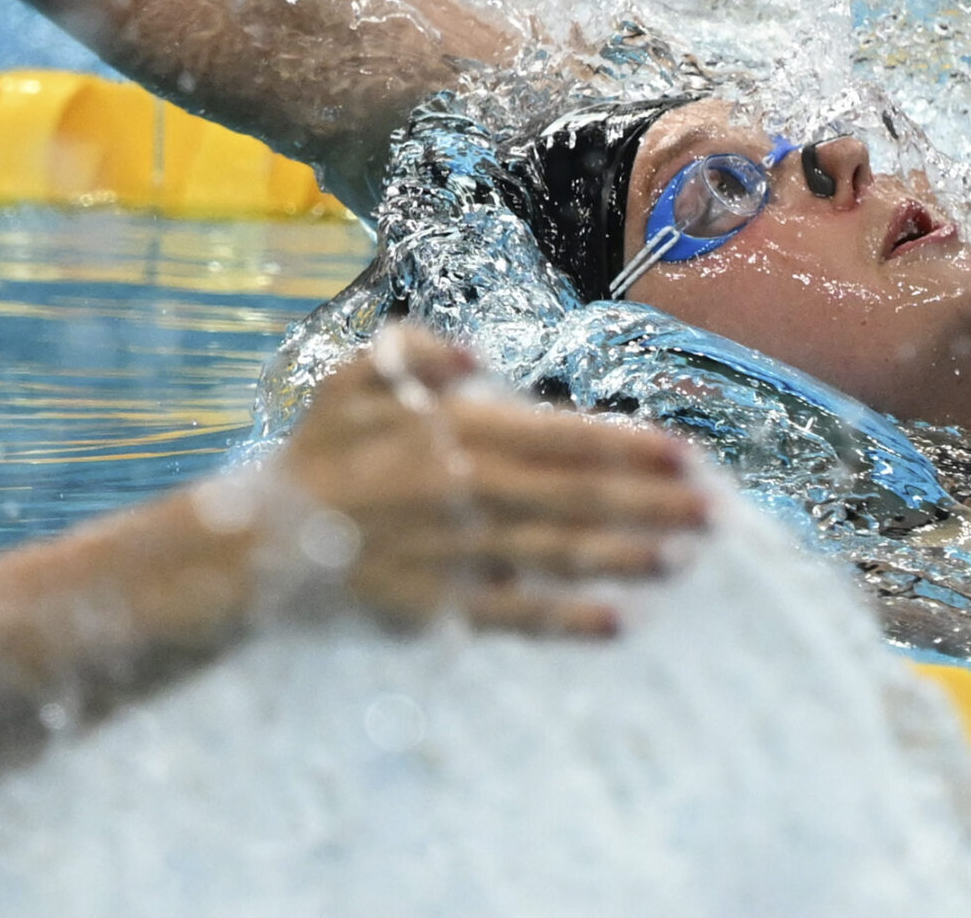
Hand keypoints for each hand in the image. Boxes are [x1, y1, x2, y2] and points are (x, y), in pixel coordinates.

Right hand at [261, 324, 709, 636]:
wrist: (256, 548)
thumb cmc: (317, 455)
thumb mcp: (353, 377)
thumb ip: (417, 350)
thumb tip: (478, 357)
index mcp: (454, 434)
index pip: (562, 439)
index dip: (628, 448)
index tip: (685, 454)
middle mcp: (465, 494)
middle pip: (577, 500)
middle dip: (651, 505)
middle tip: (714, 512)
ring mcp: (457, 557)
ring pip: (559, 557)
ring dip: (626, 557)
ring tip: (682, 559)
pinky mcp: (441, 610)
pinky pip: (518, 616)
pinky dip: (569, 620)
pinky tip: (618, 621)